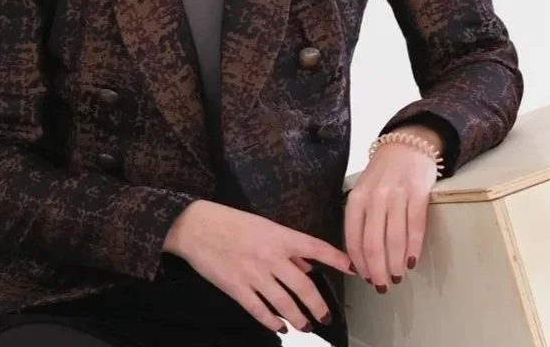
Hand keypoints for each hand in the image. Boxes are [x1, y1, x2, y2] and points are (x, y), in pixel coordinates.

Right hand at [163, 199, 355, 334]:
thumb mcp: (263, 226)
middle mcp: (270, 256)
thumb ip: (287, 246)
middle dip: (318, 305)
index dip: (336, 259)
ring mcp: (254, 275)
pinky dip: (272, 322)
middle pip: (303, 286)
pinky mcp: (237, 289)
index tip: (353, 269)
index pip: (315, 248)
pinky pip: (260, 311)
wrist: (197, 226)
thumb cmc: (230, 222)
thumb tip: (307, 264)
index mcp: (279, 236)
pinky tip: (279, 327)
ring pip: (285, 303)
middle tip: (325, 316)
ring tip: (306, 326)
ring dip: (299, 318)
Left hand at [343, 125, 440, 292]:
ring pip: (394, 239)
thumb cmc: (382, 175)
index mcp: (356, 198)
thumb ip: (361, 219)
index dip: (359, 263)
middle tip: (382, 285)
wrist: (406, 146)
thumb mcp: (363, 192)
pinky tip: (412, 261)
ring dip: (395, 264)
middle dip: (377, 270)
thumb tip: (360, 257)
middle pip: (373, 243)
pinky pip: (415, 227)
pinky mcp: (418, 193)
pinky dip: (413, 248)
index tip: (364, 277)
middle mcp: (374, 196)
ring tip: (397, 276)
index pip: (353, 238)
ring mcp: (396, 194)